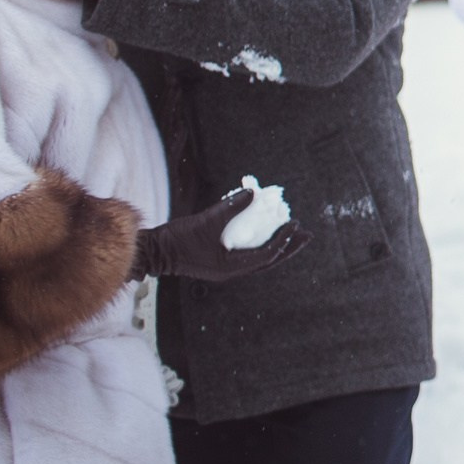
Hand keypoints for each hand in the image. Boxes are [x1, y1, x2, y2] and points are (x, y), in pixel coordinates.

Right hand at [130, 189, 308, 281]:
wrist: (155, 252)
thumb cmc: (178, 239)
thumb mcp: (206, 220)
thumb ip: (230, 207)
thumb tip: (253, 192)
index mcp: (231, 268)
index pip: (266, 256)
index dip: (283, 240)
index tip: (294, 224)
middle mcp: (232, 272)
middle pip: (269, 261)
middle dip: (289, 247)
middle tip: (308, 234)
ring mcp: (227, 268)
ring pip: (261, 259)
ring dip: (278, 246)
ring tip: (295, 233)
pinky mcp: (222, 262)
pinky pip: (249, 253)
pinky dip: (261, 243)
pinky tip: (268, 231)